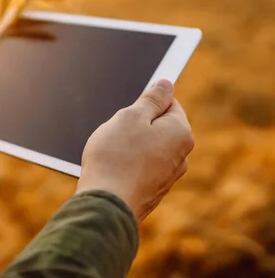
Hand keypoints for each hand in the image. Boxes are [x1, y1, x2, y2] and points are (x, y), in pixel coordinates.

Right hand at [75, 79, 193, 221]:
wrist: (107, 205)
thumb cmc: (116, 156)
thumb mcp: (131, 116)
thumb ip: (151, 98)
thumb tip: (166, 84)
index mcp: (180, 132)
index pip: (169, 103)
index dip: (145, 103)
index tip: (128, 111)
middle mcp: (181, 156)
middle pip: (159, 127)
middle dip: (137, 125)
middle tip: (116, 132)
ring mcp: (168, 177)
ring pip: (149, 149)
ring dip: (131, 147)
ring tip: (111, 153)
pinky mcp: (153, 192)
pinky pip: (141, 168)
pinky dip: (128, 165)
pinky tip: (112, 170)